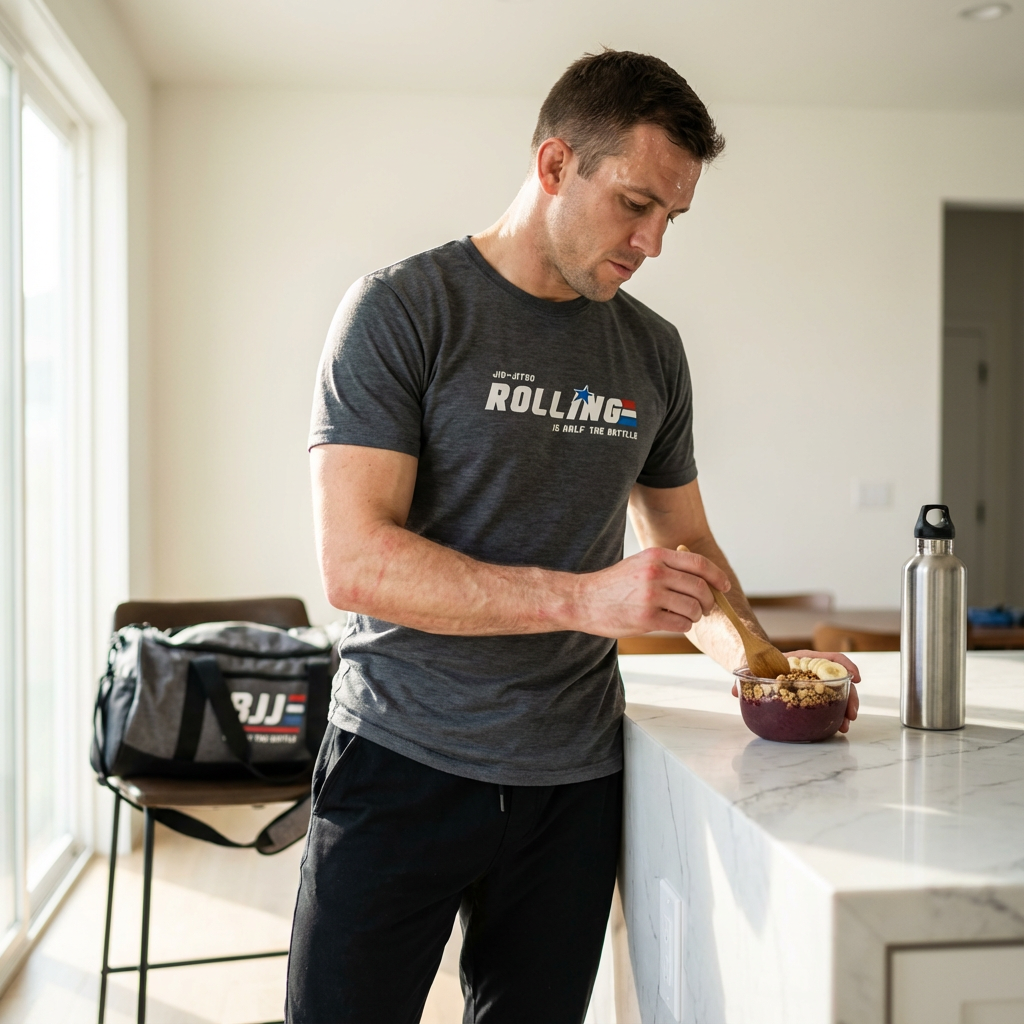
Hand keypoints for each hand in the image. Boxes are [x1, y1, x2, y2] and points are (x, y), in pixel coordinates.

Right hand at [576, 547, 730, 637]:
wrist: (583, 599)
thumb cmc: (614, 584)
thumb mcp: (640, 563)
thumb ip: (667, 565)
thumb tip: (702, 577)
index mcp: (656, 556)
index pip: (699, 563)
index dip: (717, 576)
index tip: (724, 587)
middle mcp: (656, 573)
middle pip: (700, 588)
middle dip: (709, 601)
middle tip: (705, 608)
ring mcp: (651, 596)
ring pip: (693, 608)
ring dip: (696, 616)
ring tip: (686, 616)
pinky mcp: (647, 618)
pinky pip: (681, 624)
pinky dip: (684, 626)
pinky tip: (674, 623)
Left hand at [730, 649, 859, 732]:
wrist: (756, 667)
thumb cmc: (758, 664)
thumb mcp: (752, 667)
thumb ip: (745, 676)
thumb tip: (736, 690)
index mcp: (803, 659)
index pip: (831, 658)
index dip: (846, 666)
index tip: (856, 678)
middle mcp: (813, 671)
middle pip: (839, 680)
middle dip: (850, 697)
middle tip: (851, 715)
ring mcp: (815, 683)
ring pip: (838, 693)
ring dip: (845, 708)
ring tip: (845, 725)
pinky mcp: (812, 695)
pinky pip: (828, 703)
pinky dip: (835, 713)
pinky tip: (836, 726)